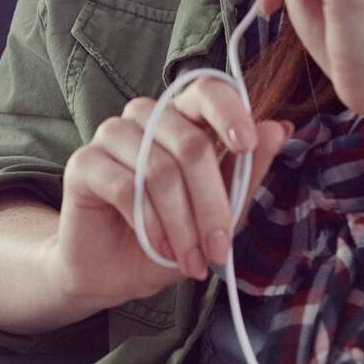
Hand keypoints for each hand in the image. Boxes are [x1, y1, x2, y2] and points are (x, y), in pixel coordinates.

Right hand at [44, 88, 289, 315]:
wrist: (114, 273)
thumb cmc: (169, 238)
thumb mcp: (219, 214)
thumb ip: (246, 172)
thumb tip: (280, 128)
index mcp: (181, 119)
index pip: (205, 90)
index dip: (228, 111)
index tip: (247, 144)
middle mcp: (144, 118)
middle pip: (189, 144)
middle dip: (211, 207)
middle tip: (218, 250)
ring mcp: (110, 136)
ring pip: (159, 170)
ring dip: (181, 224)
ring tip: (189, 259)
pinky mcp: (83, 163)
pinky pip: (125, 188)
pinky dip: (149, 225)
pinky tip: (157, 246)